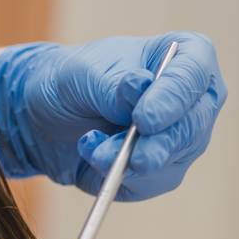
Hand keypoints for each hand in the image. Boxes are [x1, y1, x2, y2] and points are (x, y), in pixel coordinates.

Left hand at [0, 32, 226, 200]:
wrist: (45, 115)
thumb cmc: (73, 80)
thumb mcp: (84, 74)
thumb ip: (115, 85)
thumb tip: (140, 87)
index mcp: (186, 55)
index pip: (193, 76)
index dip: (172, 99)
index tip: (144, 119)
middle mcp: (193, 99)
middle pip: (192, 126)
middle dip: (159, 145)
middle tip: (136, 159)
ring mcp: (181, 138)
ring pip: (172, 160)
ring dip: (130, 162)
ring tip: (95, 151)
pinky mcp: (160, 171)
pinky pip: (149, 183)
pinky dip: (118, 175)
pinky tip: (92, 157)